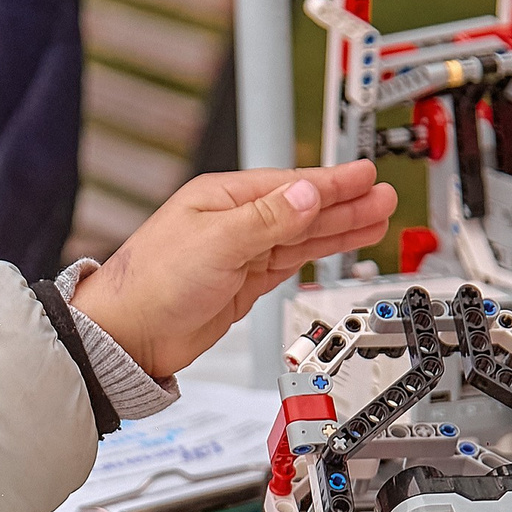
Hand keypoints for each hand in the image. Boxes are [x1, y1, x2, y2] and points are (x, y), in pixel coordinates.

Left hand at [68, 164, 398, 379]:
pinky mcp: (241, 283)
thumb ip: (267, 220)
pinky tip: (337, 244)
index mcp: (223, 199)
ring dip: (339, 228)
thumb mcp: (216, 243)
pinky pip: (290, 261)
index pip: (291, 185)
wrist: (128, 336)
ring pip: (301, 235)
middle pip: (303, 208)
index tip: (365, 174)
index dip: (333, 182)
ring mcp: (239, 252)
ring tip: (376, 218)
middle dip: (346, 203)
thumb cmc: (151, 283)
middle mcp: (233, 222)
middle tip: (383, 196)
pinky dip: (317, 253)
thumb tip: (307, 194)